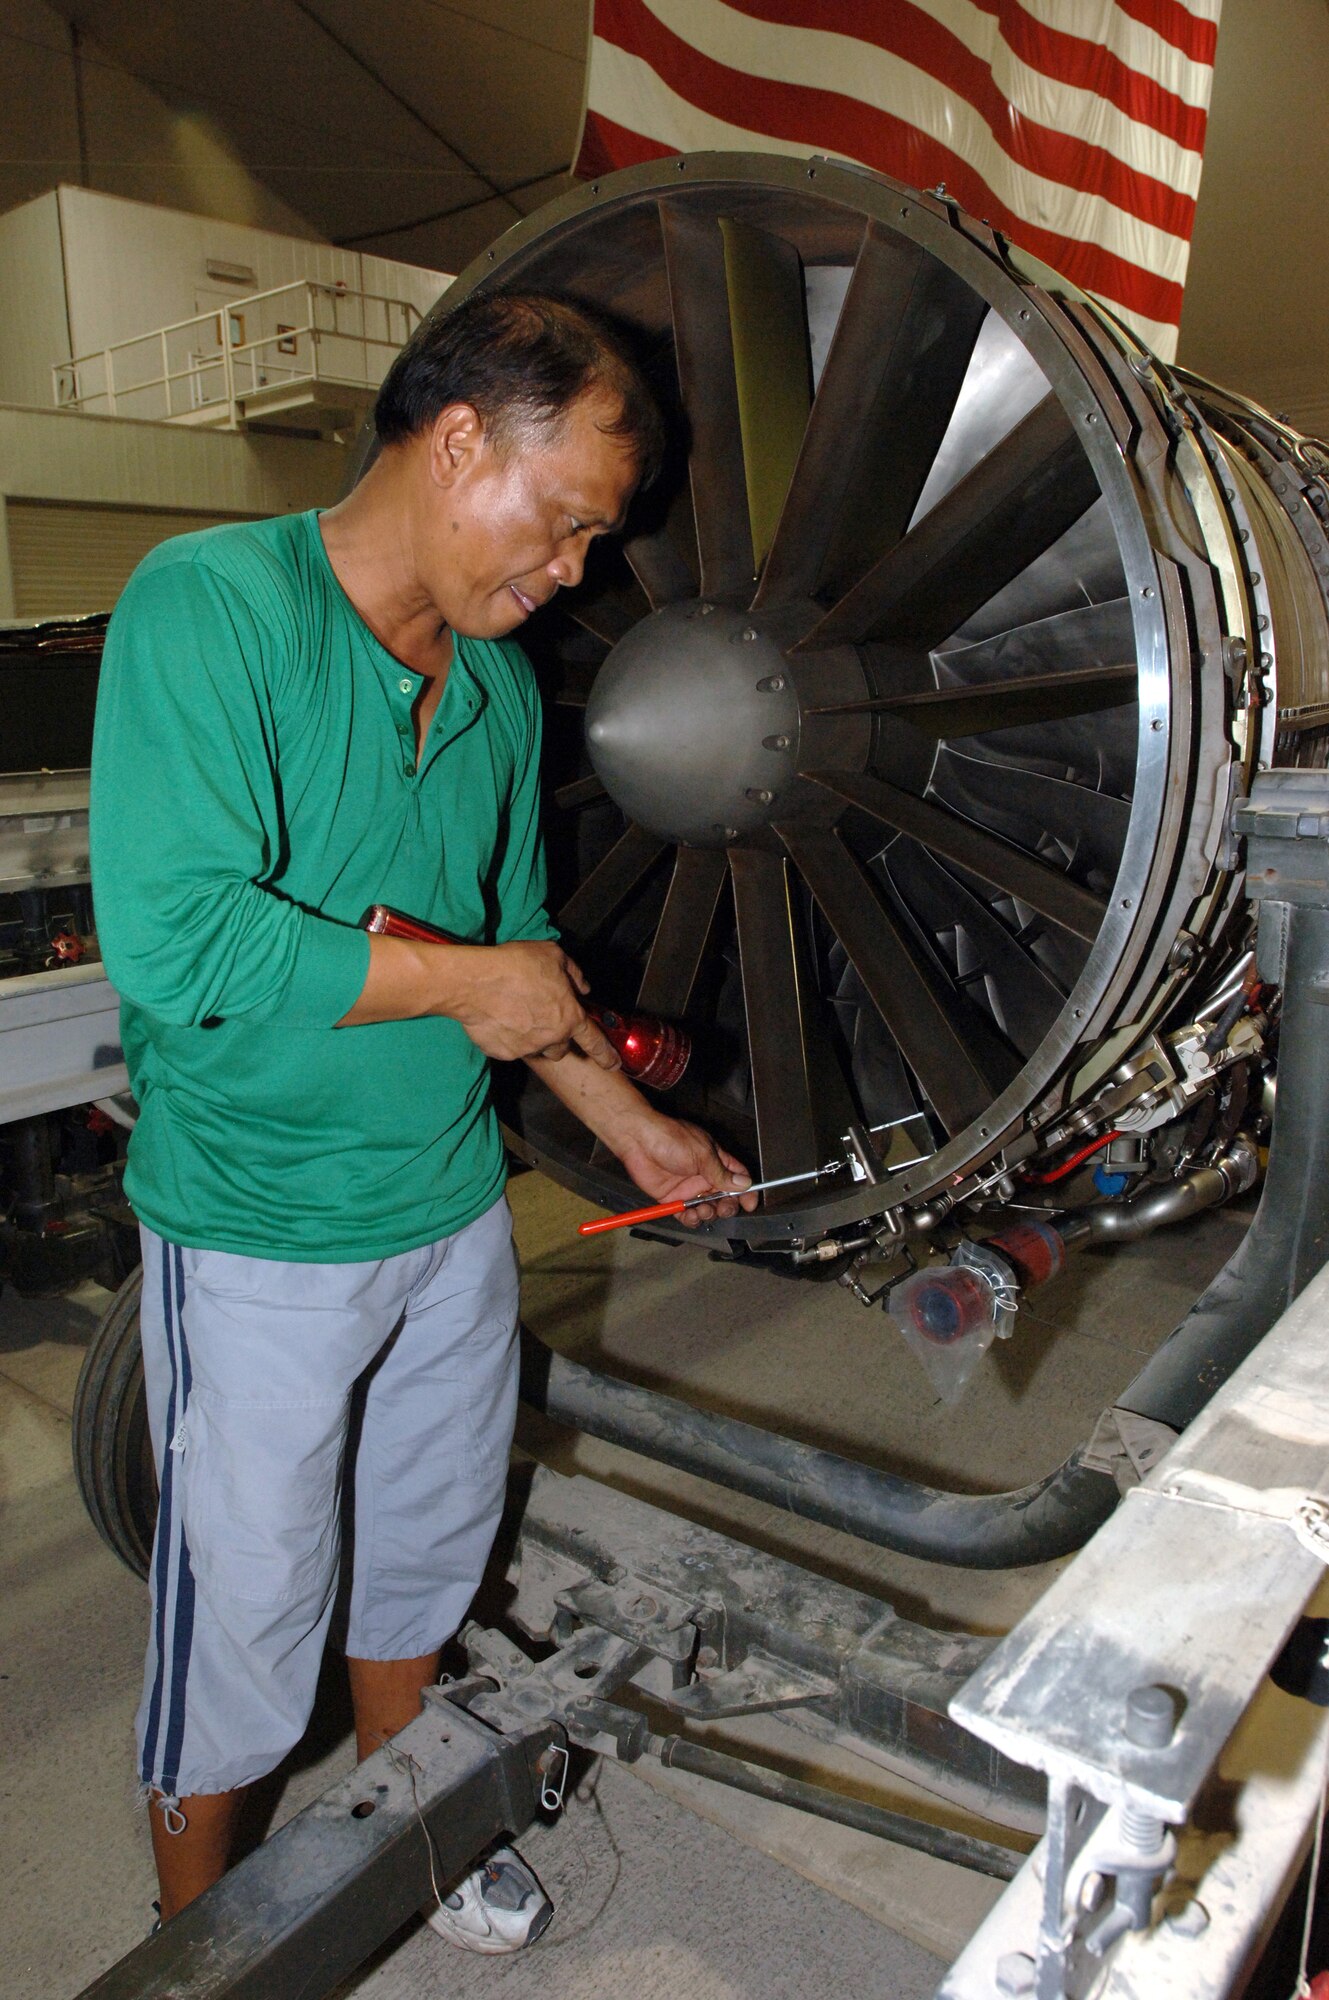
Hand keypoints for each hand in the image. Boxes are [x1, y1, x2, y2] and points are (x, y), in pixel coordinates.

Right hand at [449, 941, 618, 1067]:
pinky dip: (509, 1037)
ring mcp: (526, 1048)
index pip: (595, 1041)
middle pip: (561, 1048)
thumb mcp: (553, 956)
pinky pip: (511, 1048)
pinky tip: (500, 1017)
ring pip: (537, 1050)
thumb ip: (574, 973)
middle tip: (542, 1016)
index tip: (613, 1064)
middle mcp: (551, 1037)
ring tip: (519, 1015)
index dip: (606, 1054)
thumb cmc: (516, 966)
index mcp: (569, 1016)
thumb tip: (582, 986)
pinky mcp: (503, 1053)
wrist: (476, 981)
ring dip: (535, 1039)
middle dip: (556, 1036)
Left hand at [613, 1113, 756, 1227]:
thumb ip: (722, 1173)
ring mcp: (688, 1188)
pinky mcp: (672, 1198)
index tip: (750, 1204)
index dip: (746, 1191)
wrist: (638, 1140)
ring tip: (702, 1210)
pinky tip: (690, 1215)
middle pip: (724, 1197)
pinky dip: (691, 1219)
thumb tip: (744, 1184)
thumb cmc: (671, 1139)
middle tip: (722, 1208)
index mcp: (715, 1160)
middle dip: (727, 1206)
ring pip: (706, 1208)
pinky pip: (686, 1214)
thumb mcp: (702, 1154)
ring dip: (708, 1213)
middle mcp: (704, 1175)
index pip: (737, 1177)